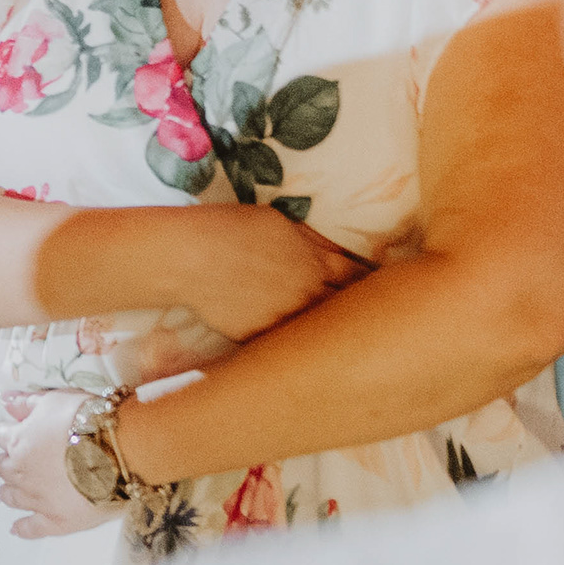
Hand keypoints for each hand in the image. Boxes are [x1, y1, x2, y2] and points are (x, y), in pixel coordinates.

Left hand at [0, 390, 110, 539]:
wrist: (118, 452)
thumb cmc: (87, 420)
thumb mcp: (55, 400)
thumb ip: (27, 403)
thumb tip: (4, 401)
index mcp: (17, 441)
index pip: (2, 435)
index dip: (9, 431)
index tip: (13, 430)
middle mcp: (21, 473)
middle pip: (5, 468)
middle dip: (9, 461)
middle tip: (16, 460)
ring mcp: (38, 500)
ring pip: (14, 497)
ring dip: (9, 492)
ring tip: (6, 492)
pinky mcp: (57, 522)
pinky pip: (33, 528)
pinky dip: (23, 528)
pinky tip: (16, 528)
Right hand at [174, 204, 369, 341]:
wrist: (191, 258)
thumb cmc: (230, 229)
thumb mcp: (279, 221)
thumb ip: (311, 240)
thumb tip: (335, 250)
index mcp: (317, 264)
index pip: (358, 276)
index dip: (367, 280)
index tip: (372, 284)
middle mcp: (308, 295)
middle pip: (345, 307)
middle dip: (353, 308)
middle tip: (358, 311)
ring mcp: (285, 320)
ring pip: (317, 330)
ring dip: (322, 328)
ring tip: (326, 330)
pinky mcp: (260, 338)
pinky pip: (282, 342)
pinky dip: (287, 340)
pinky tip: (286, 341)